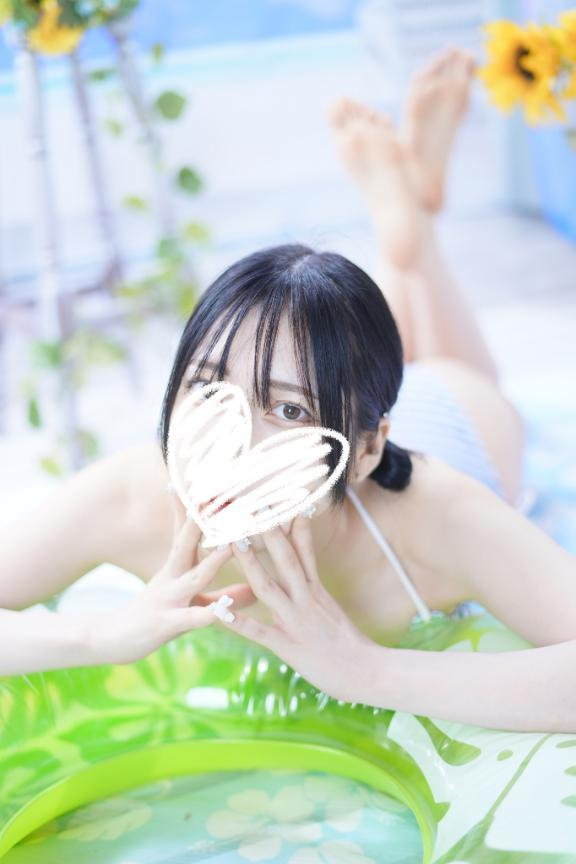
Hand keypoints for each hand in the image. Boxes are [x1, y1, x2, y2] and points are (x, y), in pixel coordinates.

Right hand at [96, 491, 255, 664]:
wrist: (110, 640)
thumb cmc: (155, 618)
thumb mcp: (189, 604)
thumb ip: (220, 596)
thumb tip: (254, 590)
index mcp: (178, 567)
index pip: (189, 530)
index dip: (201, 508)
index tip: (215, 483)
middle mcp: (172, 576)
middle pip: (188, 542)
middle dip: (205, 521)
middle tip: (222, 497)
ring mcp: (168, 598)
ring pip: (195, 576)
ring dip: (213, 561)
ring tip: (230, 545)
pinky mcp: (166, 623)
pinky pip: (191, 618)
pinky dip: (209, 614)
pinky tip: (224, 611)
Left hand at [220, 514, 378, 703]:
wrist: (369, 673)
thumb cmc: (350, 645)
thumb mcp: (331, 610)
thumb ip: (314, 592)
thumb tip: (304, 575)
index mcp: (315, 590)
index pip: (303, 550)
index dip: (291, 525)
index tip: (281, 500)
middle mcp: (306, 599)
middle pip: (285, 559)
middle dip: (269, 532)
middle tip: (253, 505)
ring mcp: (297, 621)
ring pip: (269, 587)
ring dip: (251, 564)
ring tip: (234, 542)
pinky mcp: (289, 647)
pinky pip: (260, 633)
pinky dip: (240, 622)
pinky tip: (221, 612)